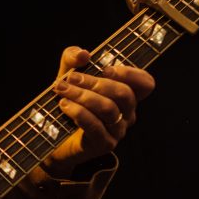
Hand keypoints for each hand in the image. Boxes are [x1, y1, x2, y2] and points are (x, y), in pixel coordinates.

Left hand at [44, 46, 154, 176]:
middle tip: (71, 78)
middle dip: (95, 82)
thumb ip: (73, 59)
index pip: (146, 83)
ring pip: (108, 108)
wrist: (52, 134)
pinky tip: (64, 105)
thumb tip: (84, 54)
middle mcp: (127, 113)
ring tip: (61, 90)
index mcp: (125, 95)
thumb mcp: (67, 74)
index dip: (131, 74)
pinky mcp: (104, 144)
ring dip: (82, 95)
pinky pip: (95, 126)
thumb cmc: (67, 100)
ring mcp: (118, 130)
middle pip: (124, 93)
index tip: (105, 68)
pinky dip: (78, 112)